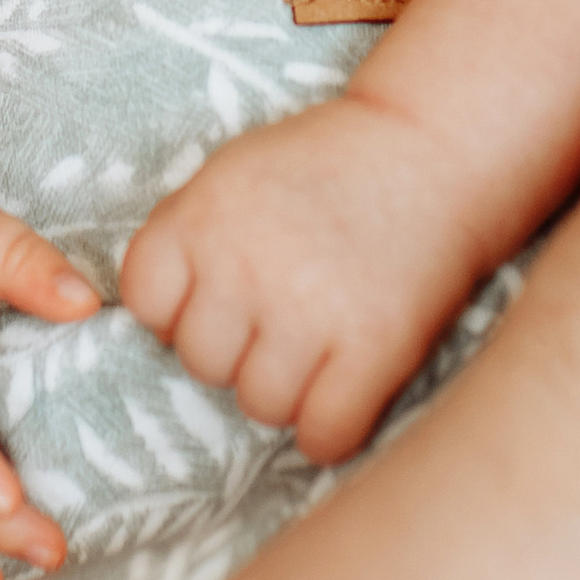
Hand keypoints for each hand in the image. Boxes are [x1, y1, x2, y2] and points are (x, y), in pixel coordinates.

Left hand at [120, 91, 488, 466]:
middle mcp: (244, 264)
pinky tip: (349, 385)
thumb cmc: (326, 164)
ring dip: (288, 388)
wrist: (432, 144)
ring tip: (321, 340)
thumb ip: (186, 238)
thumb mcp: (233, 173)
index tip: (222, 294)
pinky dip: (333, 426)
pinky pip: (323, 435)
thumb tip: (149, 322)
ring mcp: (309, 310)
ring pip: (261, 406)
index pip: (146, 304)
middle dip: (239, 348)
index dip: (181, 307)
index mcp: (200, 215)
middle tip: (286, 312)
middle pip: (202, 363)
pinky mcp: (373, 348)